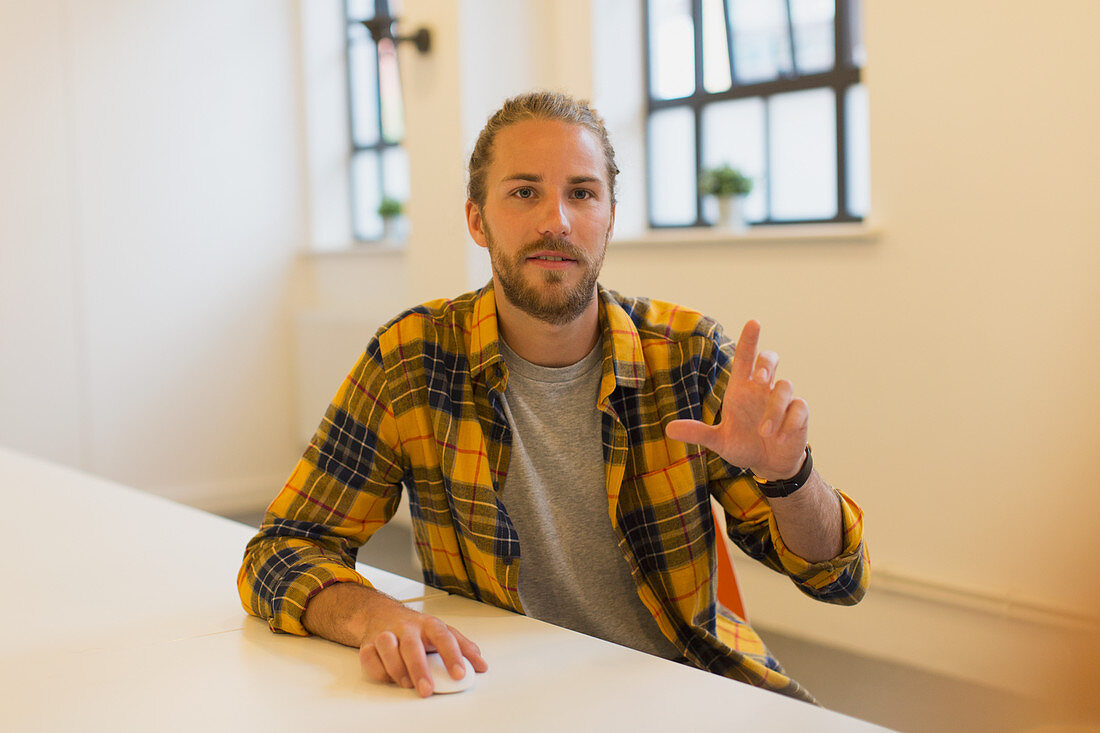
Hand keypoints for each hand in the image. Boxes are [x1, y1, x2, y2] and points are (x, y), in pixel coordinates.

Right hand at [302, 583, 486, 697]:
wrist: (382, 613)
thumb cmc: (416, 627)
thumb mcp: (443, 632)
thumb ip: (463, 648)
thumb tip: (480, 665)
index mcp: (429, 624)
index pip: (444, 637)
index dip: (453, 656)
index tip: (460, 673)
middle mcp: (407, 628)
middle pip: (412, 646)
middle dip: (419, 670)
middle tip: (427, 689)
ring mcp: (387, 634)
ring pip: (387, 647)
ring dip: (397, 669)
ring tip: (407, 684)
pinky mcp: (369, 643)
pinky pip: (369, 656)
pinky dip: (378, 670)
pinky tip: (388, 677)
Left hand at [666, 320, 807, 480]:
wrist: (767, 463)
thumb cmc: (743, 444)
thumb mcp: (718, 441)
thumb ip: (698, 433)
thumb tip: (668, 429)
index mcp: (742, 388)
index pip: (745, 358)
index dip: (749, 340)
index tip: (753, 322)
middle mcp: (762, 389)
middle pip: (770, 360)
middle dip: (767, 363)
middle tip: (761, 378)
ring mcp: (783, 400)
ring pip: (785, 386)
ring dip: (774, 409)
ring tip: (764, 432)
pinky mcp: (798, 415)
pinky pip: (799, 409)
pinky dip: (789, 422)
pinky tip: (779, 438)